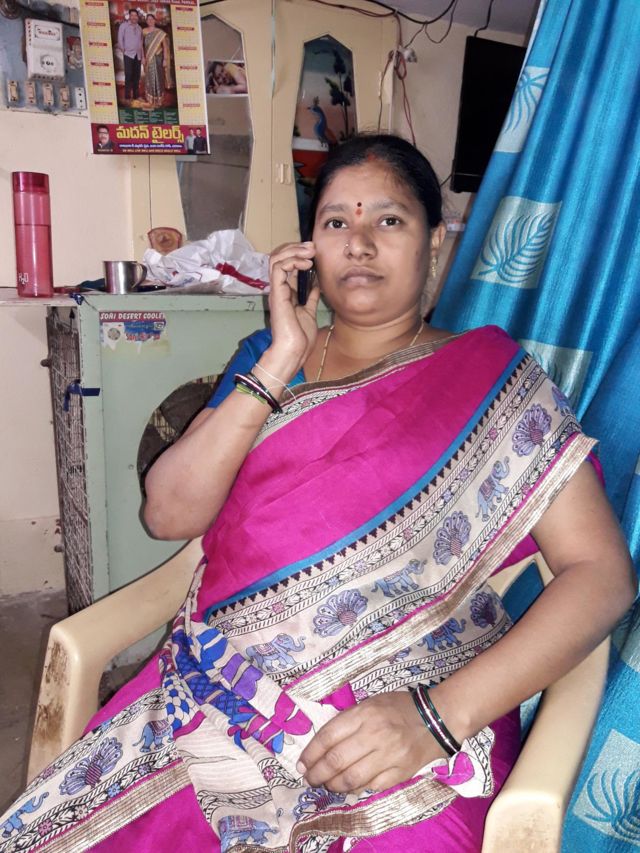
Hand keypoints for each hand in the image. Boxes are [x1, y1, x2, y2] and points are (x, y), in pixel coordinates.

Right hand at [267, 241, 320, 374]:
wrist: (294, 351)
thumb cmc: (300, 337)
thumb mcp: (309, 312)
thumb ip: (310, 298)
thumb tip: (316, 285)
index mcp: (286, 292)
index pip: (286, 264)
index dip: (298, 254)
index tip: (314, 252)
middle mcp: (279, 288)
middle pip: (278, 257)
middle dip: (295, 247)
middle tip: (311, 246)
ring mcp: (276, 290)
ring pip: (276, 258)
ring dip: (294, 251)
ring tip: (309, 252)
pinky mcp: (276, 293)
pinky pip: (278, 268)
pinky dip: (292, 261)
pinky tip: (306, 264)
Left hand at [297, 691, 445, 794]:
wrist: (436, 719)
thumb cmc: (398, 708)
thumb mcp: (370, 704)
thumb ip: (348, 721)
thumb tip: (322, 744)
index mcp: (364, 714)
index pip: (328, 736)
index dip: (311, 753)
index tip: (302, 763)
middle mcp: (374, 735)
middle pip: (336, 760)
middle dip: (317, 773)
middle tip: (309, 778)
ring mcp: (387, 756)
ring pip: (350, 779)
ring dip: (332, 785)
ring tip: (326, 784)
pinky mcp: (399, 774)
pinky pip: (370, 787)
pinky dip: (354, 790)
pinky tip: (348, 787)